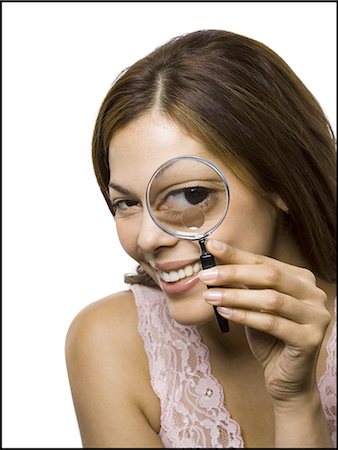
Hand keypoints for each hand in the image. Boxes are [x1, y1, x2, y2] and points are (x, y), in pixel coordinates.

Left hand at [198, 239, 330, 403]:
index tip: (211, 245)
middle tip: (206, 276)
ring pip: (270, 299)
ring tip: (210, 296)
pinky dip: (245, 316)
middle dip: (233, 273)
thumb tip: (214, 262)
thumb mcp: (254, 305)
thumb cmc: (270, 338)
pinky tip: (224, 313)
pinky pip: (272, 323)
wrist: (287, 377)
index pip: (264, 261)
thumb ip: (243, 284)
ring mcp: (316, 316)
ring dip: (235, 296)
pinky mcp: (310, 339)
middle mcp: (314, 294)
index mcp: (302, 279)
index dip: (236, 254)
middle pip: (269, 276)